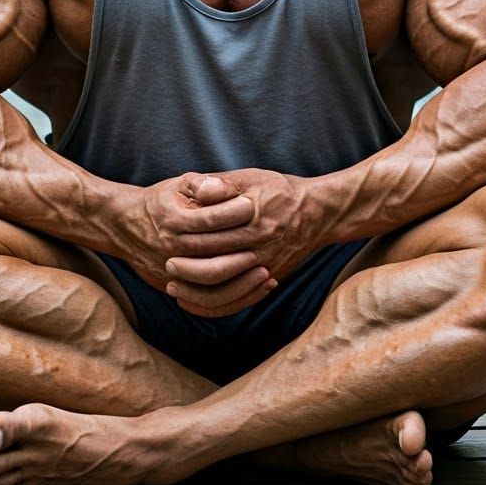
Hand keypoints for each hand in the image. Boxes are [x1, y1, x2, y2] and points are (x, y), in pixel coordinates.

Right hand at [117, 172, 263, 295]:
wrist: (125, 226)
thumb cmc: (160, 202)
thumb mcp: (177, 185)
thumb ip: (200, 184)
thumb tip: (219, 186)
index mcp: (172, 220)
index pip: (208, 220)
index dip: (233, 213)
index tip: (254, 207)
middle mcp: (170, 248)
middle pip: (211, 255)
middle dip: (242, 252)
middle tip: (269, 245)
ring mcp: (170, 272)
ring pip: (210, 285)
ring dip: (241, 281)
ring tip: (265, 271)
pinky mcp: (173, 287)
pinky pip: (205, 302)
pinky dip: (231, 299)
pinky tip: (253, 289)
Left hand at [165, 169, 323, 316]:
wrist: (319, 212)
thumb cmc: (282, 190)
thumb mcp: (253, 178)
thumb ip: (223, 184)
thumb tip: (197, 188)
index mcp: (253, 221)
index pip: (213, 238)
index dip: (188, 243)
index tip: (168, 243)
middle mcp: (261, 248)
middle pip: (217, 267)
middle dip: (188, 269)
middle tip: (166, 266)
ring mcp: (268, 266)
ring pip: (227, 291)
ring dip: (197, 293)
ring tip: (175, 288)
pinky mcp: (271, 277)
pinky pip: (240, 301)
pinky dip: (217, 306)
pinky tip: (197, 303)